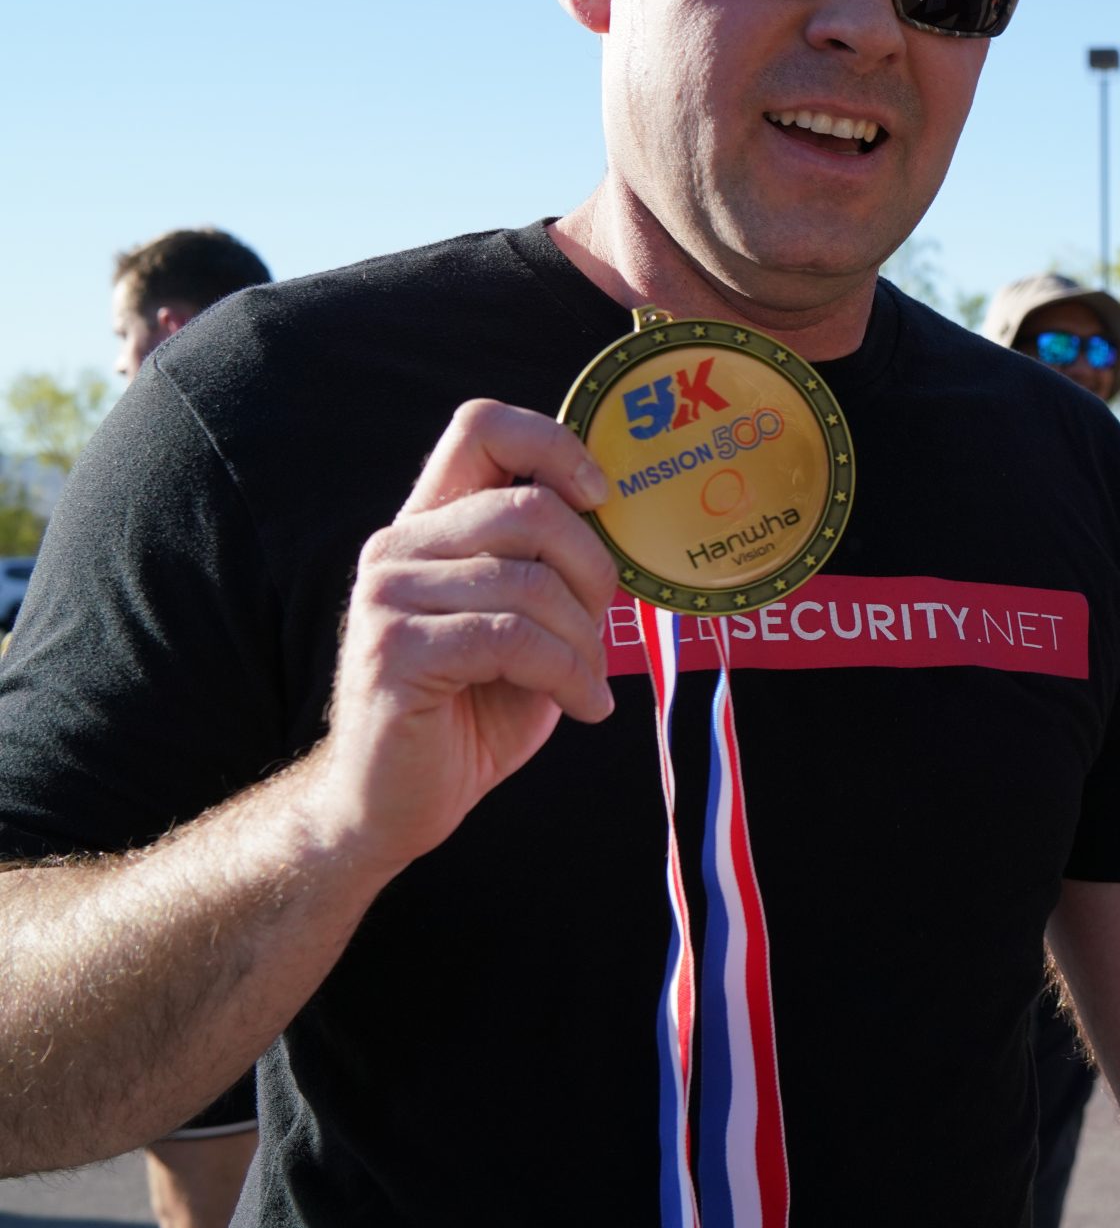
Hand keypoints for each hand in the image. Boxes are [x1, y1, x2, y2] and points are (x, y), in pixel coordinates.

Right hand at [308, 401, 619, 875]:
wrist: (394, 801)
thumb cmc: (473, 707)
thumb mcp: (525, 623)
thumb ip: (551, 567)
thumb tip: (624, 527)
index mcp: (431, 524)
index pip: (482, 426)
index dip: (554, 444)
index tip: (600, 496)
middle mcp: (399, 547)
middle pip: (529, 508)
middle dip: (594, 570)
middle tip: (604, 626)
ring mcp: (387, 597)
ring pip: (529, 582)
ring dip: (584, 640)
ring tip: (589, 681)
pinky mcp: (395, 652)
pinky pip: (512, 639)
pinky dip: (569, 675)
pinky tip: (585, 706)